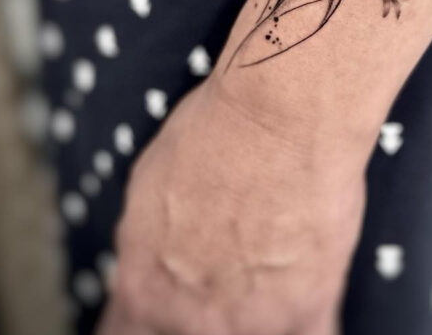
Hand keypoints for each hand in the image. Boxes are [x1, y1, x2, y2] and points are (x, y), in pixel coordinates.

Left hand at [97, 77, 367, 334]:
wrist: (281, 117)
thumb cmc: (216, 132)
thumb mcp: (149, 182)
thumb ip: (151, 236)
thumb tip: (157, 248)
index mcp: (145, 289)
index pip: (123, 331)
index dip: (149, 309)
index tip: (164, 296)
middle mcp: (193, 318)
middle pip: (189, 332)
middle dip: (199, 308)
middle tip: (218, 275)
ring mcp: (252, 321)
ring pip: (247, 333)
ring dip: (252, 314)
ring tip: (262, 279)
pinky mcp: (308, 306)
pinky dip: (306, 321)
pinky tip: (304, 303)